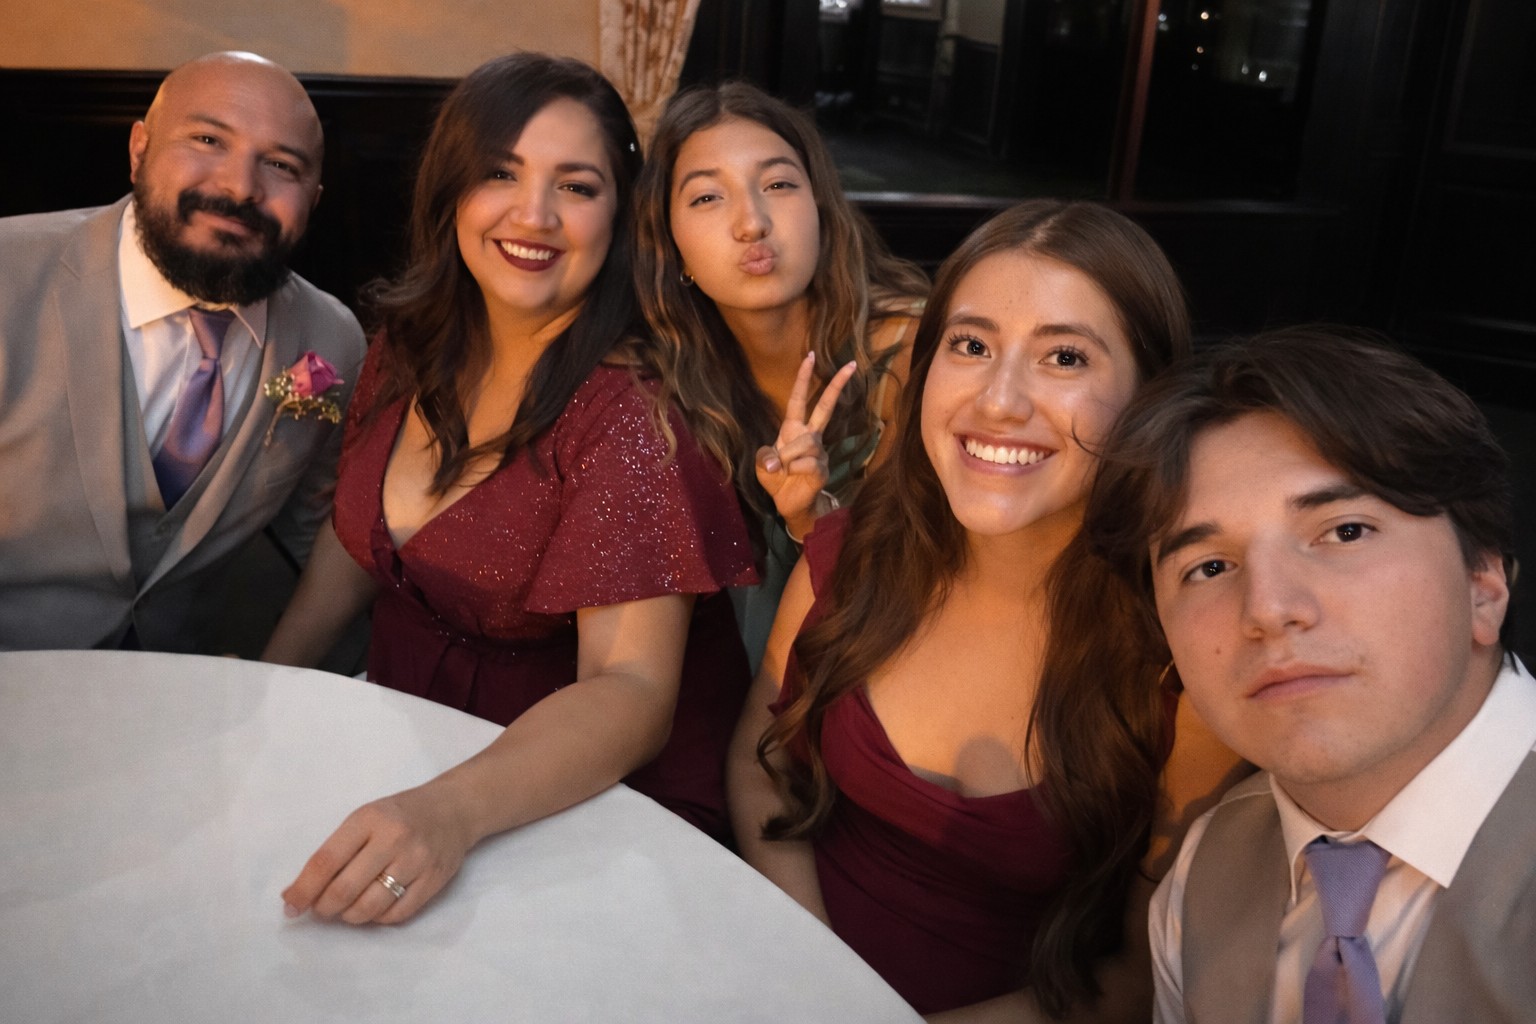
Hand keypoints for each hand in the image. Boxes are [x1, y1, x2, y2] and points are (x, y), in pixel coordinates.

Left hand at [281, 781, 476, 924]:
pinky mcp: (434, 880)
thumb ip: (336, 851)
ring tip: (347, 910)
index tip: (290, 905)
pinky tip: (375, 908)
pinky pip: (396, 914)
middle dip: (325, 908)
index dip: (304, 888)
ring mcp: (416, 861)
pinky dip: (378, 918)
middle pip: (345, 890)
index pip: (326, 861)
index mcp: (369, 819)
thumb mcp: (365, 818)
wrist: (453, 809)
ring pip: (370, 907)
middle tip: (322, 909)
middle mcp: (393, 839)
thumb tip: (298, 894)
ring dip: (350, 917)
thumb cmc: (399, 814)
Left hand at [756, 353, 856, 537]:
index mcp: (793, 428)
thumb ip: (764, 457)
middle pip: (826, 407)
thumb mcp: (762, 464)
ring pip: (806, 443)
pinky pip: (807, 463)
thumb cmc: (777, 478)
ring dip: (787, 456)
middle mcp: (810, 435)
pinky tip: (792, 477)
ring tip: (781, 470)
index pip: (799, 399)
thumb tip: (777, 462)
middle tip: (852, 364)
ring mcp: (819, 452)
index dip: (804, 378)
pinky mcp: (822, 469)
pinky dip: (793, 470)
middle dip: (837, 385)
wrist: (789, 503)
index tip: (810, 356)